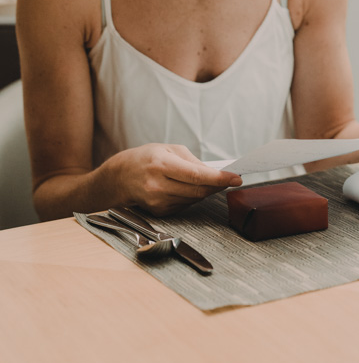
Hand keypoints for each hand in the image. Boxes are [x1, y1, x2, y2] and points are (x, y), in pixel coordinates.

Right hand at [110, 143, 241, 214]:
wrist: (118, 178)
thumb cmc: (145, 158)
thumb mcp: (168, 150)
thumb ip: (192, 162)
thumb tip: (214, 173)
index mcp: (161, 165)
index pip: (197, 176)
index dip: (219, 178)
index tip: (236, 178)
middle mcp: (158, 186)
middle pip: (198, 190)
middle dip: (217, 185)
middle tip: (230, 179)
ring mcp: (157, 202)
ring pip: (194, 199)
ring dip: (204, 191)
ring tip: (205, 180)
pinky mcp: (158, 212)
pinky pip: (185, 205)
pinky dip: (191, 196)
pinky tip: (185, 188)